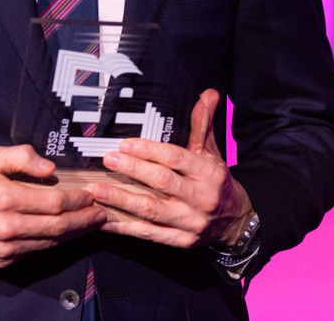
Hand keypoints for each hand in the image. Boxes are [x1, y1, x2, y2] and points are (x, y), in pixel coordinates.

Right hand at [0, 145, 106, 267]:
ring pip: (51, 243)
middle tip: (101, 212)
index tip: (91, 195)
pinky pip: (36, 251)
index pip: (54, 202)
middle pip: (59, 226)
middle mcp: (8, 228)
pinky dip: (54, 243)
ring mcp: (6, 248)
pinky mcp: (3, 260)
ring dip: (75, 233)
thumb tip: (50, 168)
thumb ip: (22, 157)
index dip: (78, 200)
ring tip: (91, 223)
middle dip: (84, 220)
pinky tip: (65, 233)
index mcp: (6, 200)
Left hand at [93, 89, 254, 248]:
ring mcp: (190, 222)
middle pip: (162, 182)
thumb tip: (208, 93)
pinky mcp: (180, 241)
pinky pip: (149, 234)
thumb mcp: (212, 153)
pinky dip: (124, 228)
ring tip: (98, 190)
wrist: (234, 221)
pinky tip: (104, 220)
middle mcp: (200, 198)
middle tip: (108, 159)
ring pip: (152, 211)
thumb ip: (203, 124)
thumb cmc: (216, 182)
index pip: (176, 159)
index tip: (126, 144)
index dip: (150, 151)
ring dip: (122, 200)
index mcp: (208, 173)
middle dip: (133, 169)